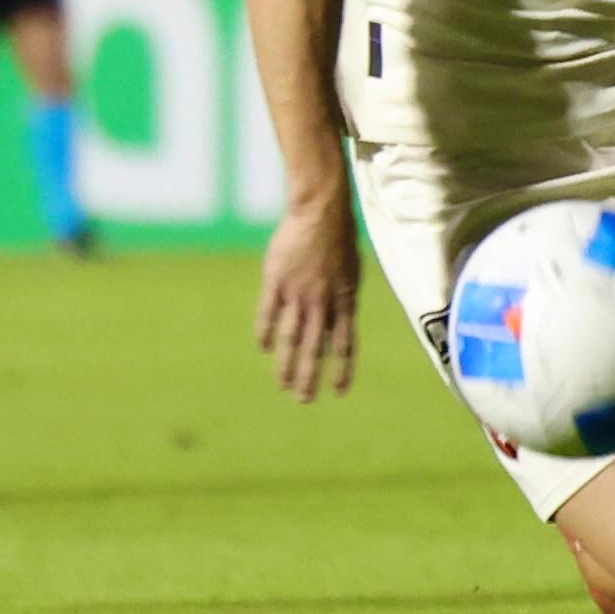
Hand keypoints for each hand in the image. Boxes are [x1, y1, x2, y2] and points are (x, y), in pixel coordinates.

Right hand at [256, 189, 360, 402]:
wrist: (321, 212)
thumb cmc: (339, 242)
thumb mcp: (351, 274)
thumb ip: (342, 302)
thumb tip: (336, 328)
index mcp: (345, 300)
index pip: (345, 343)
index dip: (342, 368)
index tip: (340, 391)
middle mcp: (322, 302)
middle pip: (315, 348)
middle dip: (310, 377)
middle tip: (304, 400)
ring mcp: (298, 293)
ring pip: (291, 338)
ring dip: (287, 365)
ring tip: (284, 386)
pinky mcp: (276, 282)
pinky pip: (268, 314)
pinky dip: (265, 333)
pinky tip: (263, 348)